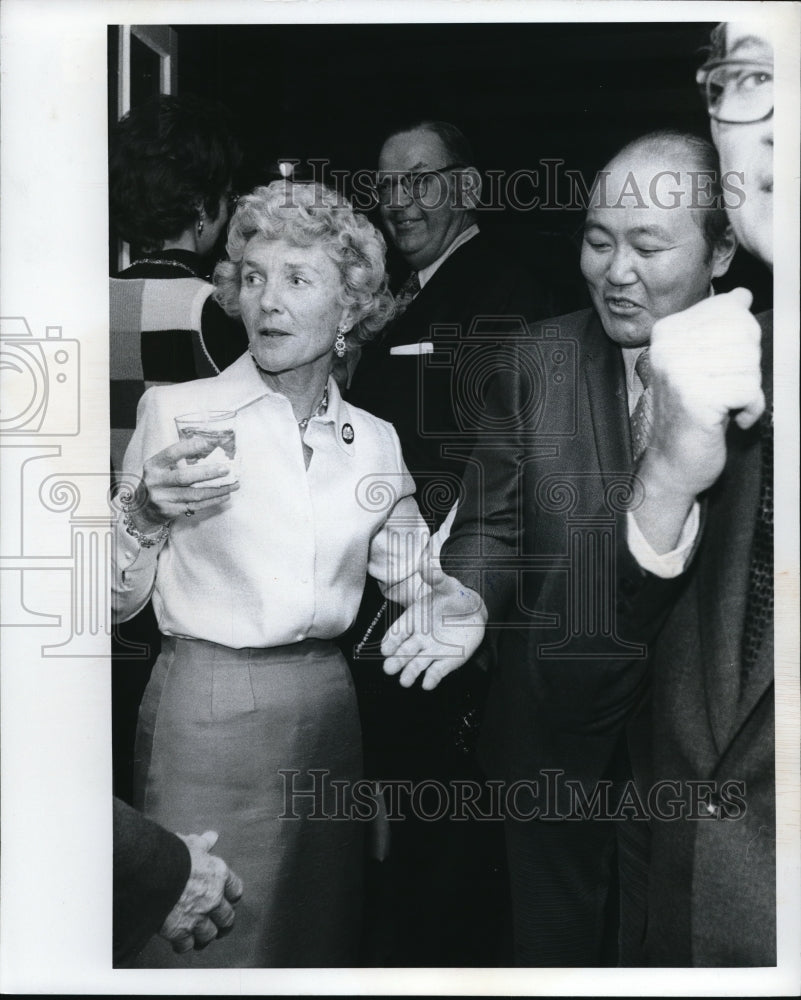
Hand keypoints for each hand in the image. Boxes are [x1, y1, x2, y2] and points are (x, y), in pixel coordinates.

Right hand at [128, 437, 239, 532]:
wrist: (142, 509)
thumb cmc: (159, 482)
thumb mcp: (160, 468)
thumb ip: (178, 460)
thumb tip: (210, 451)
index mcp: (153, 466)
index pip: (170, 454)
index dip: (188, 448)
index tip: (206, 443)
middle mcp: (156, 482)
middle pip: (184, 477)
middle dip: (207, 473)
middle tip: (226, 469)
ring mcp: (163, 498)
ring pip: (194, 494)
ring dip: (217, 489)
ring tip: (233, 484)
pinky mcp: (171, 511)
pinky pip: (197, 505)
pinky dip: (213, 500)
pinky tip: (224, 495)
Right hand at [159, 830, 243, 953]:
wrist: (153, 874)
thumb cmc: (173, 855)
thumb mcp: (191, 843)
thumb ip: (203, 843)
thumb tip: (211, 837)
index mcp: (218, 875)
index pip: (236, 890)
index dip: (232, 896)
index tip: (228, 899)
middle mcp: (213, 898)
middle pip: (227, 917)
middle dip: (223, 921)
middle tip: (219, 922)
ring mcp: (198, 917)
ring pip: (210, 934)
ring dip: (205, 935)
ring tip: (200, 935)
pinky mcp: (181, 931)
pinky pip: (187, 945)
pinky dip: (184, 944)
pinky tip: (181, 941)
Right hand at [381, 548, 486, 690]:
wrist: (474, 610)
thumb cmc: (454, 597)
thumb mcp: (447, 585)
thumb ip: (436, 578)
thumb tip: (425, 564)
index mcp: (414, 620)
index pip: (399, 632)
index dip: (392, 640)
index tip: (385, 648)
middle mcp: (419, 638)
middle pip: (404, 651)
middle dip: (396, 660)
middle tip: (388, 669)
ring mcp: (432, 651)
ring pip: (418, 664)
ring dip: (410, 673)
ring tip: (405, 681)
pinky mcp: (447, 661)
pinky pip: (437, 672)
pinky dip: (432, 678)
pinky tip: (427, 684)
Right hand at [633, 288, 762, 552]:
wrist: (673, 462)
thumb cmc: (692, 413)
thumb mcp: (704, 361)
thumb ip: (720, 326)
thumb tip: (740, 295)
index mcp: (668, 332)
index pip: (731, 311)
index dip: (740, 342)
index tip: (720, 367)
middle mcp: (668, 348)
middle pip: (744, 333)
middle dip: (747, 366)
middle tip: (723, 389)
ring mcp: (678, 373)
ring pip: (750, 362)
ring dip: (748, 390)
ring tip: (724, 406)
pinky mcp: (695, 399)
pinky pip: (749, 390)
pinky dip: (750, 410)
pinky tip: (730, 419)